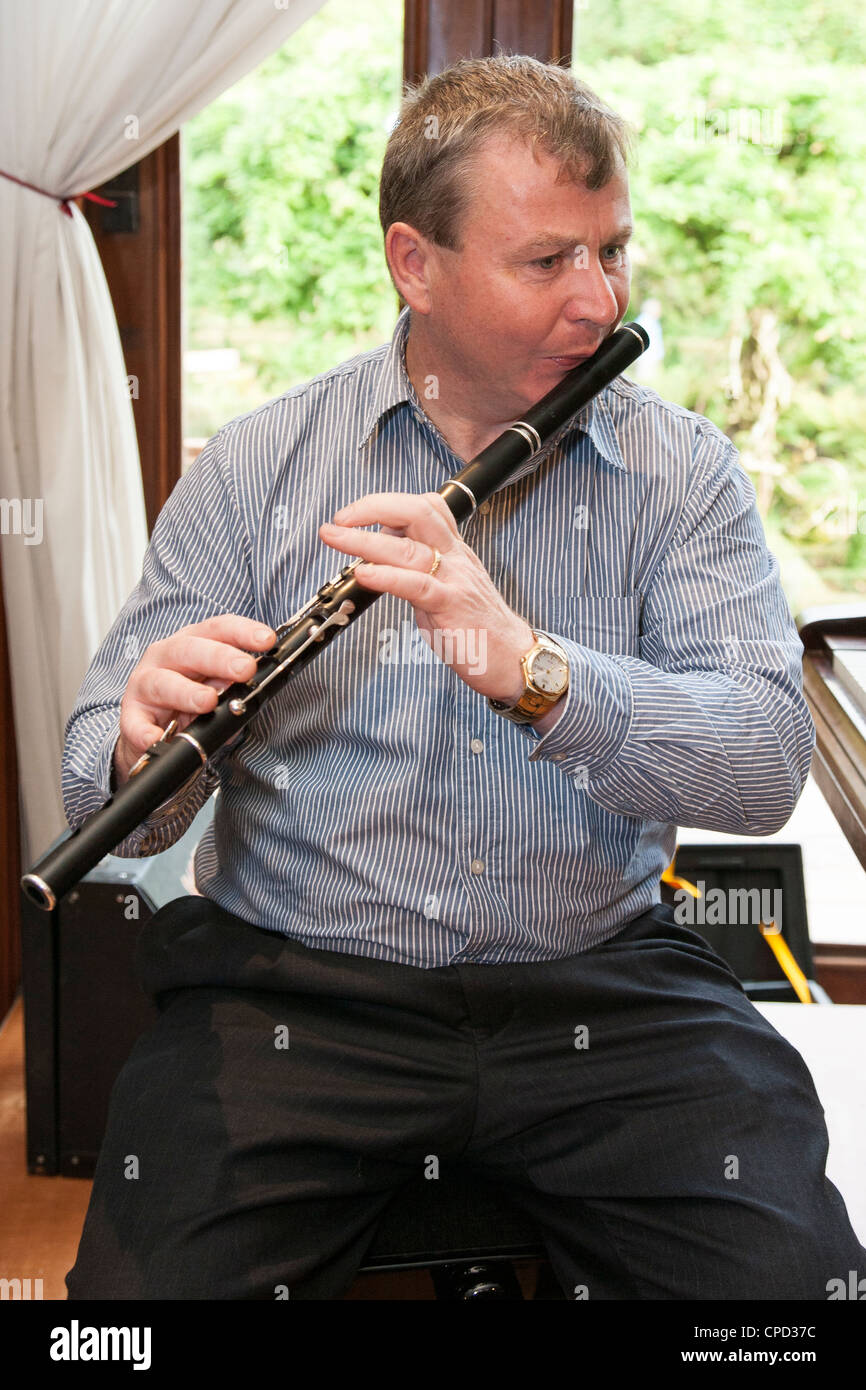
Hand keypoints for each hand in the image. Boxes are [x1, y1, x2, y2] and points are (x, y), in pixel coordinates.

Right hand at [114, 615, 275, 786]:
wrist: (154, 733)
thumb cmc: (189, 703)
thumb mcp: (217, 688)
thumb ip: (234, 685)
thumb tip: (253, 684)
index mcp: (192, 643)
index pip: (218, 629)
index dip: (243, 631)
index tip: (267, 640)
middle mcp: (165, 657)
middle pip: (190, 649)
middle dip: (220, 657)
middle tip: (244, 669)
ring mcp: (145, 685)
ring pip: (162, 682)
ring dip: (187, 691)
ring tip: (207, 702)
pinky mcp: (131, 716)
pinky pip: (135, 724)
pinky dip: (145, 731)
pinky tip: (156, 737)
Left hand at [319, 491, 534, 700]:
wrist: (516, 660)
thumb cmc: (479, 630)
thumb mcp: (446, 591)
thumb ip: (417, 573)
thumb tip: (382, 559)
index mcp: (454, 551)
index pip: (425, 508)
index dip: (388, 503)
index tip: (355, 514)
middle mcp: (455, 558)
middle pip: (416, 512)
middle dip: (373, 507)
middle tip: (339, 518)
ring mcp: (454, 580)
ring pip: (408, 548)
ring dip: (364, 540)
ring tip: (334, 537)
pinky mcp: (451, 606)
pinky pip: (416, 585)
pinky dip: (386, 576)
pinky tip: (364, 574)